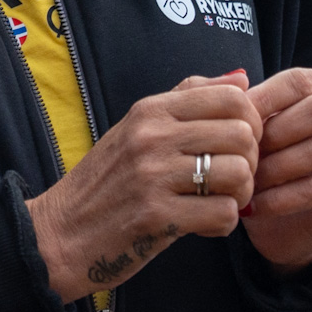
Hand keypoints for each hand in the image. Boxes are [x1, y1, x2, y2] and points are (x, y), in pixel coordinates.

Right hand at [27, 71, 261, 301]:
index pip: (232, 98)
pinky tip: (201, 225)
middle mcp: (152, 136)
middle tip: (231, 180)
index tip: (239, 144)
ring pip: (239, 174)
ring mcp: (153, 176)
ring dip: (239, 195)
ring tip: (217, 202)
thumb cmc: (106, 181)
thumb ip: (187, 99)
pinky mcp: (156, 216)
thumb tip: (239, 78)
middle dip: (250, 162)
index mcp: (150, 109)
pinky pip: (223, 214)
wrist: (61, 233)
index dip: (251, 122)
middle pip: (242, 135)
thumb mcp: (137, 127)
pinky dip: (222, 224)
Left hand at [243, 66, 311, 274]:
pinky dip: (278, 197)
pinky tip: (252, 204)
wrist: (287, 217)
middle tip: (242, 150)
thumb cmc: (269, 152)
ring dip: (274, 166)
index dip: (264, 96)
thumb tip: (232, 81)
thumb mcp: (260, 122)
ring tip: (243, 179)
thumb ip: (248, 101)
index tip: (233, 115)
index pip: (299, 81)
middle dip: (275, 130)